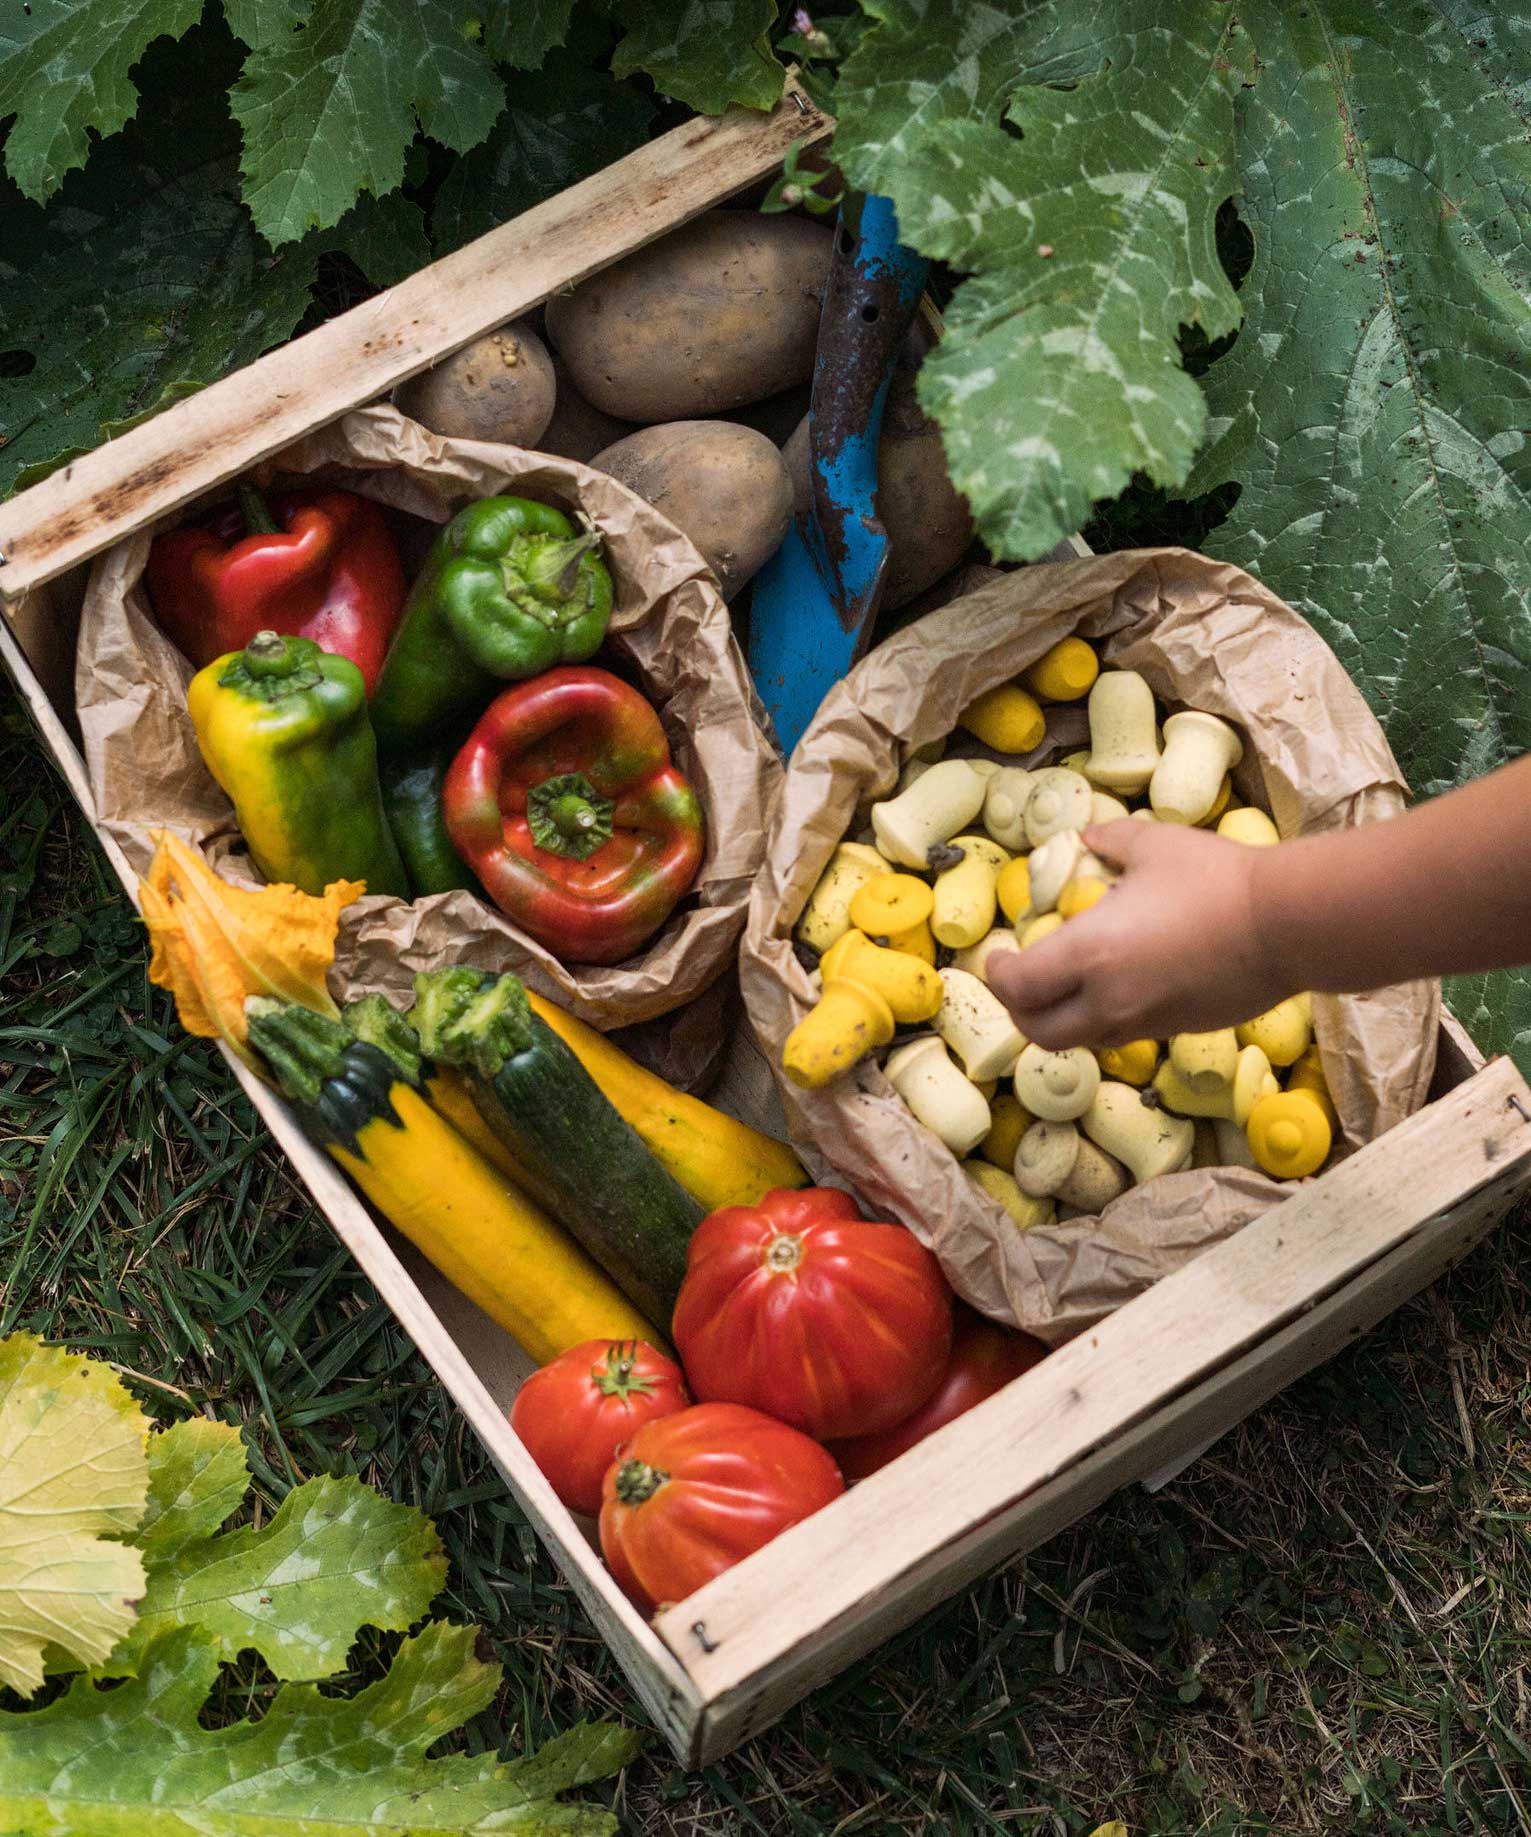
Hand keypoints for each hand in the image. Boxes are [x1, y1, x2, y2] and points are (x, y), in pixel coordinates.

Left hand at [987, 820, 1293, 1049]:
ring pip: (1082, 1040)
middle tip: (1020, 981)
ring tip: (1065, 987)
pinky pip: (1124, 1035)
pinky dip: (1104, 1019)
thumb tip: (1086, 841)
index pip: (1018, 987)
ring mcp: (1145, 1022)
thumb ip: (1109, 842)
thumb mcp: (1153, 844)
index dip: (997, 975)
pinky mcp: (1178, 1030)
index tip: (998, 955)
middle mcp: (1109, 1001)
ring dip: (1061, 1019)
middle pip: (1040, 1030)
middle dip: (1019, 1010)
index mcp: (1090, 955)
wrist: (1287, 925)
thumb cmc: (1217, 879)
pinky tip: (1118, 987)